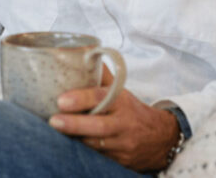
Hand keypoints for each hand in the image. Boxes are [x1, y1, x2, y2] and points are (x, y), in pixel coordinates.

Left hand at [48, 66, 179, 171]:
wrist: (161, 139)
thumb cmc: (132, 110)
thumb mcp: (121, 91)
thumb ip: (102, 76)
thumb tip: (82, 55)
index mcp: (122, 101)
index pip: (101, 98)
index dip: (81, 99)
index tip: (61, 100)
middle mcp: (124, 123)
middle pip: (98, 126)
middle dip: (74, 124)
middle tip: (53, 120)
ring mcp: (122, 144)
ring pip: (95, 143)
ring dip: (74, 138)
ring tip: (55, 131)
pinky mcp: (121, 160)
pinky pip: (98, 155)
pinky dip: (83, 149)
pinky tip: (69, 142)